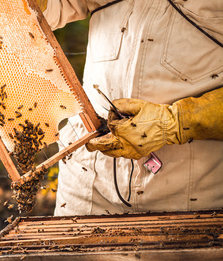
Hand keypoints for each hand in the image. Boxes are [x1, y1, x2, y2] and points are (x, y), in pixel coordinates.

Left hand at [87, 88, 222, 159]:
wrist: (170, 125)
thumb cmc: (155, 114)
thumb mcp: (137, 104)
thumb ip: (121, 104)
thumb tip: (112, 106)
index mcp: (125, 130)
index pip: (110, 125)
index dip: (111, 118)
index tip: (115, 113)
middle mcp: (127, 143)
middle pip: (106, 145)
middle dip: (95, 145)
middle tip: (89, 144)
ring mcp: (133, 150)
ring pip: (114, 153)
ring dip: (105, 149)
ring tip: (99, 146)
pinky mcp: (139, 153)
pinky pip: (124, 155)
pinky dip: (117, 152)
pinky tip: (116, 148)